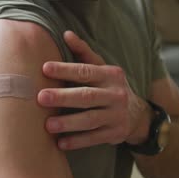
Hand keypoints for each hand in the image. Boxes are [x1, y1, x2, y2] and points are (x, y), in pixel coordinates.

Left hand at [38, 31, 152, 149]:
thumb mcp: (102, 68)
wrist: (137, 114)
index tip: (45, 68)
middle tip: (41, 97)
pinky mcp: (115, 133)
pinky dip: (77, 141)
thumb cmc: (109, 87)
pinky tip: (61, 143)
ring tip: (48, 125)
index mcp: (110, 75)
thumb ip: (84, 52)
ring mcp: (116, 115)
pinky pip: (94, 138)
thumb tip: (66, 33)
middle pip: (87, 95)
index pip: (85, 71)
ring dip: (69, 123)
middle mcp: (115, 94)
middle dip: (63, 97)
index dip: (65, 69)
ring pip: (91, 119)